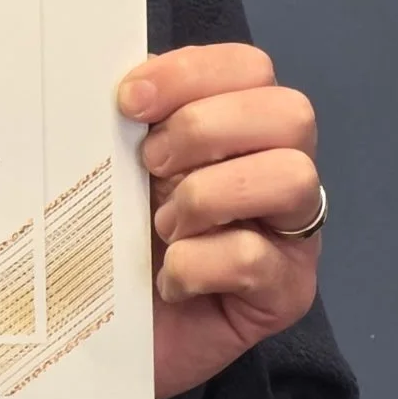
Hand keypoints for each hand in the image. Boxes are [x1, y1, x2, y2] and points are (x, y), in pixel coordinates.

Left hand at [119, 44, 321, 398]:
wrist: (105, 331)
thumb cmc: (113, 233)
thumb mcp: (115, 163)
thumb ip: (129, 121)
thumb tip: (117, 85)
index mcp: (238, 125)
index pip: (248, 67)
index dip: (190, 73)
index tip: (128, 102)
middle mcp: (278, 169)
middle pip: (289, 112)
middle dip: (205, 129)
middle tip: (150, 166)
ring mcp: (292, 233)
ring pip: (291, 176)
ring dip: (207, 196)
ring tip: (161, 227)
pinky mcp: (286, 293)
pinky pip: (256, 257)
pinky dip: (197, 263)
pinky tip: (167, 280)